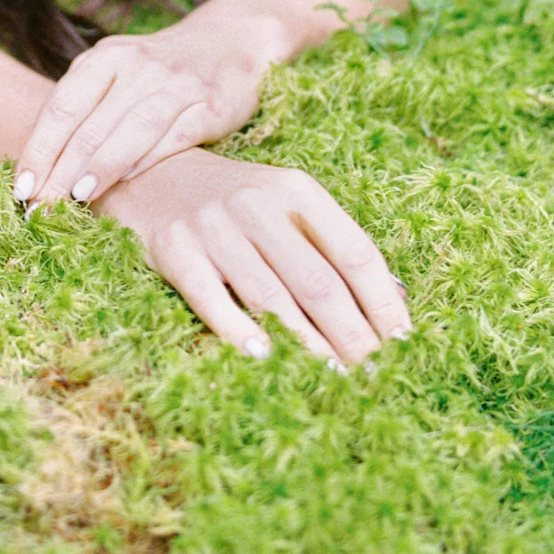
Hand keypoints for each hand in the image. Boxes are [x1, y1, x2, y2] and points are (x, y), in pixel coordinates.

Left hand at [11, 13, 298, 205]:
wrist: (228, 42)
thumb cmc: (154, 72)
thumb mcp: (114, 75)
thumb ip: (82, 112)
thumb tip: (38, 173)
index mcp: (104, 58)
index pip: (61, 109)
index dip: (38, 151)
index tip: (21, 190)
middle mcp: (138, 65)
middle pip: (91, 125)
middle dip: (61, 172)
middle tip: (43, 208)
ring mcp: (176, 83)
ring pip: (132, 129)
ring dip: (101, 166)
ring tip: (77, 198)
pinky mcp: (211, 104)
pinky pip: (175, 136)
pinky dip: (148, 160)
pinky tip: (128, 183)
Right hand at [91, 149, 410, 365]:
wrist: (149, 172)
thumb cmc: (232, 201)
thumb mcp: (284, 206)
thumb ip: (330, 245)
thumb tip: (393, 299)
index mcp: (297, 191)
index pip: (355, 252)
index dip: (383, 303)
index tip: (404, 345)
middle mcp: (258, 204)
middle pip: (318, 282)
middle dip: (352, 336)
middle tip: (375, 377)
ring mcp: (213, 227)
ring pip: (271, 297)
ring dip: (307, 345)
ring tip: (335, 380)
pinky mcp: (174, 250)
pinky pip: (213, 300)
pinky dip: (241, 332)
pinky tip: (266, 359)